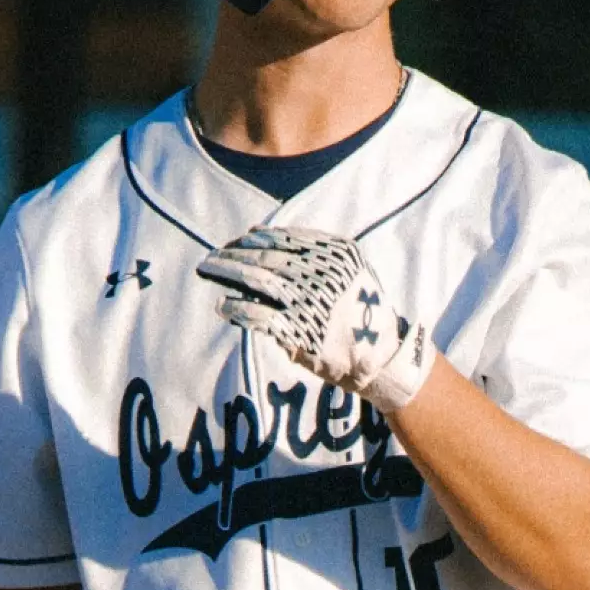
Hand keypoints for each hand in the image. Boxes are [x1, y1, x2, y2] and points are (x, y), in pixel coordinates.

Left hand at [195, 227, 433, 411]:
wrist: (381, 358)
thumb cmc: (360, 310)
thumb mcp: (350, 270)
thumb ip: (312, 251)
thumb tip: (257, 231)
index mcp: (337, 254)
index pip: (284, 238)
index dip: (254, 239)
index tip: (236, 241)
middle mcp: (322, 273)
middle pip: (266, 257)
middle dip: (233, 255)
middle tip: (210, 257)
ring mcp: (309, 301)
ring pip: (257, 280)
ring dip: (227, 273)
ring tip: (208, 271)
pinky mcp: (298, 331)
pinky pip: (259, 315)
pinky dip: (237, 309)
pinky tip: (224, 307)